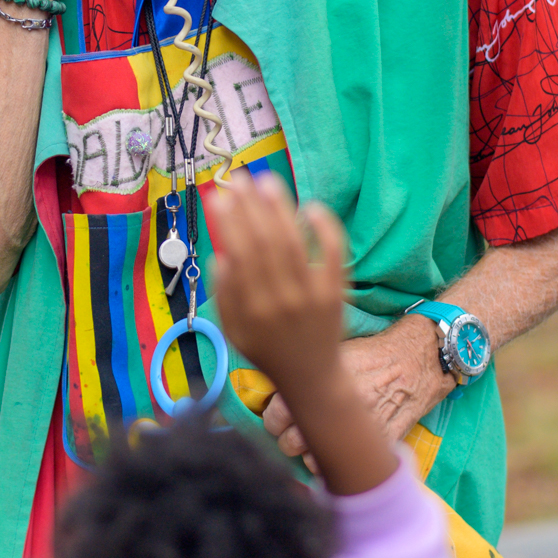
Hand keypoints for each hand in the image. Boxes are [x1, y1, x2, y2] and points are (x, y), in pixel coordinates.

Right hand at [209, 169, 346, 395]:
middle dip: (251, 206)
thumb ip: (224, 296)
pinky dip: (324, 228)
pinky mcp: (336, 293)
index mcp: (251, 310)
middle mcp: (281, 301)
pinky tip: (311, 206)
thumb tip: (221, 255)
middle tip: (241, 178)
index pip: (239, 255)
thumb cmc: (267, 351)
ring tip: (268, 182)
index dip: (230, 222)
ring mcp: (312, 296)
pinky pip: (334, 254)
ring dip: (280, 208)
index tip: (221, 197)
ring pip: (294, 243)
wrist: (312, 378)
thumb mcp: (233, 331)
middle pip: (265, 242)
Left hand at [260, 316, 453, 459]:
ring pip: (314, 460)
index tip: (276, 417)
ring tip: (312, 442)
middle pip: (291, 443)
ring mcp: (360, 430)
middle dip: (286, 439)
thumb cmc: (372, 354)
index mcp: (324, 382)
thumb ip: (305, 371)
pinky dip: (333, 465)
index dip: (272, 418)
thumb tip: (277, 384)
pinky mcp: (379, 445)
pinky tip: (333, 453)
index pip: (278, 413)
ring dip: (309, 454)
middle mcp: (340, 409)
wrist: (416, 360)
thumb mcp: (335, 353)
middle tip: (289, 432)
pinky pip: (345, 468)